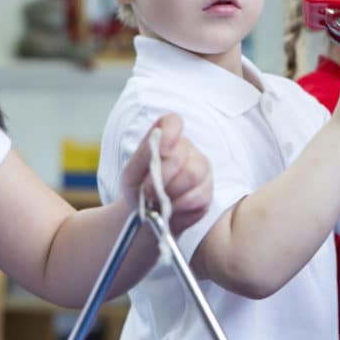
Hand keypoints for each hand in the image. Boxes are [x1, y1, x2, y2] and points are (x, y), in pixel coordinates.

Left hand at [120, 114, 212, 234]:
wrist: (148, 217)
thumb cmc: (139, 190)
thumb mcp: (131, 174)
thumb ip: (143, 157)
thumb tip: (159, 148)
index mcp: (165, 139)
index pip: (173, 122)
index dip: (169, 133)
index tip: (161, 150)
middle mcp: (186, 149)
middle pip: (181, 153)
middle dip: (161, 175)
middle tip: (148, 191)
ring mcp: (201, 168)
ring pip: (192, 174)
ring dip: (170, 191)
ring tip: (159, 199)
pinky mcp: (208, 190)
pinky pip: (198, 196)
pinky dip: (179, 205)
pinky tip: (172, 207)